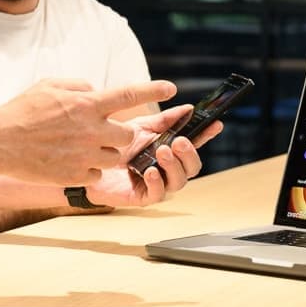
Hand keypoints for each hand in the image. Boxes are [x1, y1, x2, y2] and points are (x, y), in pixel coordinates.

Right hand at [0, 78, 177, 185]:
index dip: (152, 90)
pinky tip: (68, 161)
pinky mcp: (77, 175)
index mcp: (87, 104)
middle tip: (102, 132)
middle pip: (128, 136)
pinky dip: (88, 168)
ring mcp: (85, 155)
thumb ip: (80, 87)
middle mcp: (91, 130)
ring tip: (78, 147)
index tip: (172, 89)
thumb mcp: (51, 85)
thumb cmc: (23, 110)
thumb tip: (96, 92)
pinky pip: (97, 173)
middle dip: (121, 134)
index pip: (128, 94)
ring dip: (104, 152)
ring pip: (114, 157)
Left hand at [84, 105, 218, 207]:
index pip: (195, 143)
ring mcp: (158, 184)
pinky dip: (157, 181)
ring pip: (179, 181)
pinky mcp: (144, 197)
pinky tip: (150, 171)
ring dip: (174, 166)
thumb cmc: (117, 147)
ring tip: (163, 152)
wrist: (89, 163)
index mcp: (171, 151)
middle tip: (180, 141)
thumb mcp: (142, 128)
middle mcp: (168, 169)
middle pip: (192, 166)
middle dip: (189, 154)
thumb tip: (188, 108)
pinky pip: (158, 193)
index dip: (207, 135)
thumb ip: (165, 120)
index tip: (216, 124)